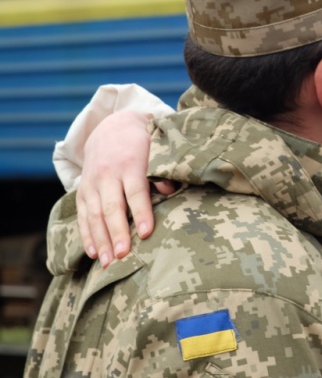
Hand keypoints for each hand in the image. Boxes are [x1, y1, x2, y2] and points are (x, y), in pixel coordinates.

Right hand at [76, 110, 172, 266]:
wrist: (111, 128)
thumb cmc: (142, 144)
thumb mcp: (156, 150)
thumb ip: (162, 172)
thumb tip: (170, 191)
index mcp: (130, 164)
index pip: (136, 192)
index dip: (142, 213)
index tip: (147, 233)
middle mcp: (108, 175)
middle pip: (112, 207)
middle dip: (118, 233)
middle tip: (124, 255)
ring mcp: (92, 183)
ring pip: (95, 215)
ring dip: (101, 240)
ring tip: (109, 262)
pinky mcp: (83, 191)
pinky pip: (83, 216)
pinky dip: (87, 235)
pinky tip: (94, 253)